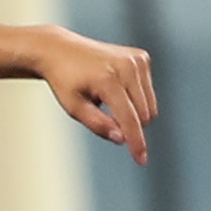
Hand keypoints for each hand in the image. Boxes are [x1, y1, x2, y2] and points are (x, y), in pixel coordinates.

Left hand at [36, 27, 157, 165]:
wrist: (61, 50)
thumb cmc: (65, 81)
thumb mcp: (73, 108)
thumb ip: (98, 124)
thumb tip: (122, 138)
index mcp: (107, 79)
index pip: (129, 119)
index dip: (136, 142)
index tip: (141, 160)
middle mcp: (126, 66)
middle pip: (144, 114)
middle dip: (130, 125)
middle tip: (106, 118)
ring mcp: (136, 59)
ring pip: (149, 106)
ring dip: (133, 112)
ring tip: (108, 100)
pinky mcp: (141, 57)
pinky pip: (148, 91)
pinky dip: (135, 97)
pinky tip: (115, 88)